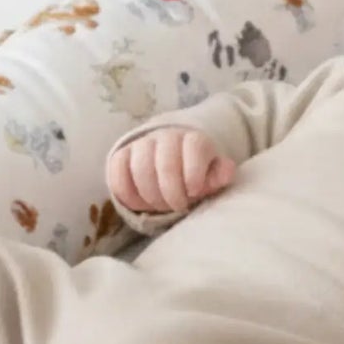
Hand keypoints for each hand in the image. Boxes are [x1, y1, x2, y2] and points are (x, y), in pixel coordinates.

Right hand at [107, 127, 235, 216]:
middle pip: (165, 160)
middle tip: (178, 206)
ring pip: (139, 166)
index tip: (194, 191)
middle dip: (171, 191)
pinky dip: (126, 192)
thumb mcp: (212, 175)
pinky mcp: (121, 155)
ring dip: (149, 194)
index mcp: (193, 139)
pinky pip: (117, 170)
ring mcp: (141, 144)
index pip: (194, 146)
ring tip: (159, 207)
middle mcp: (166, 137)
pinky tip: (138, 204)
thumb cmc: (195, 173)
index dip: (194, 171)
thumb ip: (219, 175)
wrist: (171, 160)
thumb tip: (226, 171)